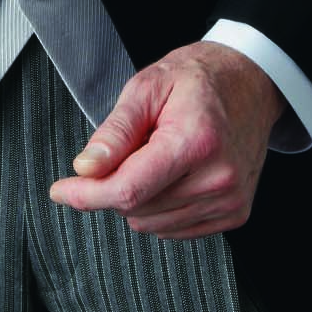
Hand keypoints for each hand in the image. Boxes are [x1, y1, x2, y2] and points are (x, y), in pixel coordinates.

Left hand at [47, 42, 285, 239]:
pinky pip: (175, 230)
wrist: (249, 83)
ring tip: (158, 157)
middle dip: (116, 185)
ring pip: (152, 225)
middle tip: (133, 147)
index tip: (61, 190)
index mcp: (195, 142)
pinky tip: (173, 175)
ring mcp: (230, 200)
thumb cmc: (197, 80)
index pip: (128, 190)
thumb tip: (86, 168)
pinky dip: (161, 208)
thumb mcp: (147, 87)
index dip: (87, 195)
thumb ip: (115, 132)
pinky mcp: (235, 214)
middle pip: (136, 210)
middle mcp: (218, 178)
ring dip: (139, 198)